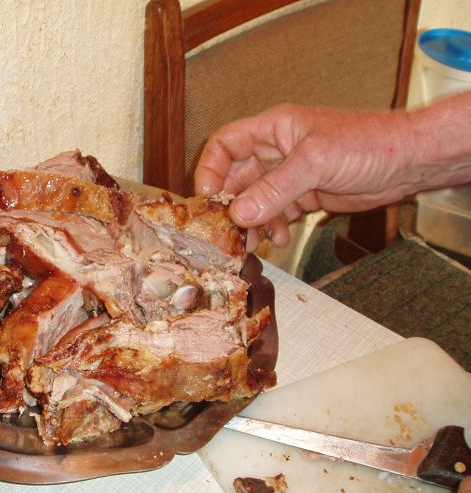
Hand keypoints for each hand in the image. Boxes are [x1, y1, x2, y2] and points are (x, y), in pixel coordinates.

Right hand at [193, 104, 415, 251]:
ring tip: (252, 241)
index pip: (226, 144)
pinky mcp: (303, 195)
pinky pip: (276, 213)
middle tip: (226, 230)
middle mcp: (276, 151)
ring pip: (254, 200)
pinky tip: (280, 239)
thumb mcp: (315, 163)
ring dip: (251, 222)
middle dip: (230, 204)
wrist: (407, 162)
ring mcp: (289, 175)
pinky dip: (273, 228)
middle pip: (236, 177)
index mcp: (273, 130)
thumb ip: (275, 189)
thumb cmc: (368, 144)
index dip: (210, 168)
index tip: (207, 197)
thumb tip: (239, 214)